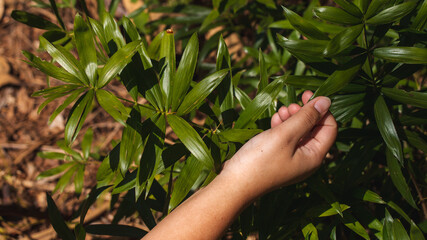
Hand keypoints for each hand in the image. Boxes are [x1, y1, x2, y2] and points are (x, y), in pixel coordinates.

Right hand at [221, 90, 336, 198]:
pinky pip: (286, 139)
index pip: (329, 128)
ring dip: (292, 118)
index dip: (321, 110)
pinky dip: (282, 127)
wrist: (234, 184)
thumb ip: (306, 117)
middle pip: (315, 129)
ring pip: (299, 132)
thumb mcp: (284, 135)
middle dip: (305, 113)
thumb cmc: (260, 161)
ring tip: (281, 110)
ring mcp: (292, 160)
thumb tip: (327, 101)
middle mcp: (306, 160)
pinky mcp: (278, 158)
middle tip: (291, 104)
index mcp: (314, 157)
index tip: (306, 95)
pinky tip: (274, 120)